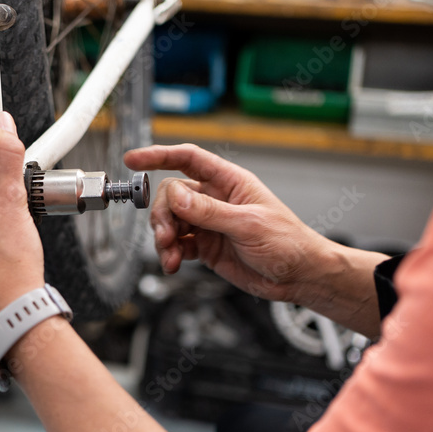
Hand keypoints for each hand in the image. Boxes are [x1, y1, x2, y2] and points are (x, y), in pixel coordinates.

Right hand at [124, 143, 333, 304]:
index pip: (189, 159)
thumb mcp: (248, 225)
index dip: (159, 155)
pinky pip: (177, 244)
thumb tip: (176, 197)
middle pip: (172, 195)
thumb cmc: (288, 243)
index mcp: (230, 182)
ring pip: (171, 221)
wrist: (299, 276)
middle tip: (165, 235)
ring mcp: (209, 223)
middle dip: (163, 214)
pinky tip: (174, 263)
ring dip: (164, 238)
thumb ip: (209, 212)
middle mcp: (216, 199)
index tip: (134, 159)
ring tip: (170, 255)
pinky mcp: (205, 246)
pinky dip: (170, 253)